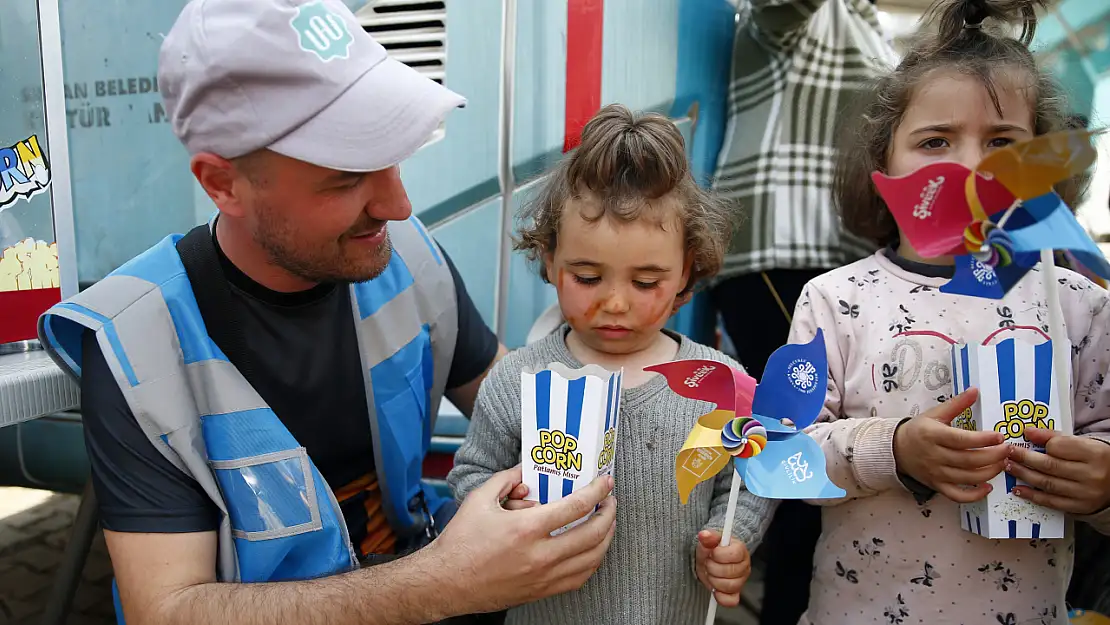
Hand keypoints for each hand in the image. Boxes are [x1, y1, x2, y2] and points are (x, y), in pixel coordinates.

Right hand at [425, 465, 615, 613]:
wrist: (446, 582)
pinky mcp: (541, 591)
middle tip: (610, 502)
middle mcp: (539, 555)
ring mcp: (543, 577)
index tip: (606, 483)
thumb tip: (527, 470)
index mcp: (526, 528)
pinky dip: (592, 563)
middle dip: (609, 514)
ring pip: (592, 559)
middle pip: (593, 534)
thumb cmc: (460, 543)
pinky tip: (592, 551)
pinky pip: (579, 579)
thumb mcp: (480, 499)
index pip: (576, 506)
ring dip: (606, 539)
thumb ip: (507, 479)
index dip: (598, 491)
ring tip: (607, 524)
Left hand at [694, 530, 750, 607]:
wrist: (711, 559)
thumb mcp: (708, 541)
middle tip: (708, 563)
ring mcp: (741, 581)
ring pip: (730, 586)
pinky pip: (731, 601)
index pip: (734, 554)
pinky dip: (720, 597)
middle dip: (713, 568)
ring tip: (710, 573)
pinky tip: (715, 589)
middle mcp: (744, 566)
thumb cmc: (712, 549)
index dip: (719, 555)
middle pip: (731, 571)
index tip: (712, 553)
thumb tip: (704, 535)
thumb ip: (708, 537)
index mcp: (740, 550)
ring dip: (714, 581)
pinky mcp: (736, 593)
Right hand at [893, 388, 1010, 502]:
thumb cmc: (918, 430)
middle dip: (993, 456)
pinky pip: (958, 495)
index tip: (1000, 436)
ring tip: (1002, 464)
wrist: (896, 449)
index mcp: (933, 435)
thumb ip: (957, 404)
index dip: (983, 439)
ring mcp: (936, 473)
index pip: (961, 440)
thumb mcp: (935, 413)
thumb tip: (975, 390)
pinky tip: (988, 486)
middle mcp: (935, 456)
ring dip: (989, 472)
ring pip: (967, 478)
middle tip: (1008, 450)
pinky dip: (974, 495)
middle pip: (969, 460)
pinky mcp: (937, 485)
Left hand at [1007, 429, 1109, 514]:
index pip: (1058, 447)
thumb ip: (1055, 437)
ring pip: (1047, 484)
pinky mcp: (1080, 507)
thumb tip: (1028, 431)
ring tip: (1009, 467)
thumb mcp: (1082, 443)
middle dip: (1024, 459)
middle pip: (1049, 466)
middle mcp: (1091, 474)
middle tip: (1007, 453)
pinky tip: (1018, 489)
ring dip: (1024, 475)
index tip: (1020, 439)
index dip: (1037, 443)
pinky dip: (1032, 495)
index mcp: (1094, 454)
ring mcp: (1085, 493)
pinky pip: (1052, 502)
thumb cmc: (1096, 459)